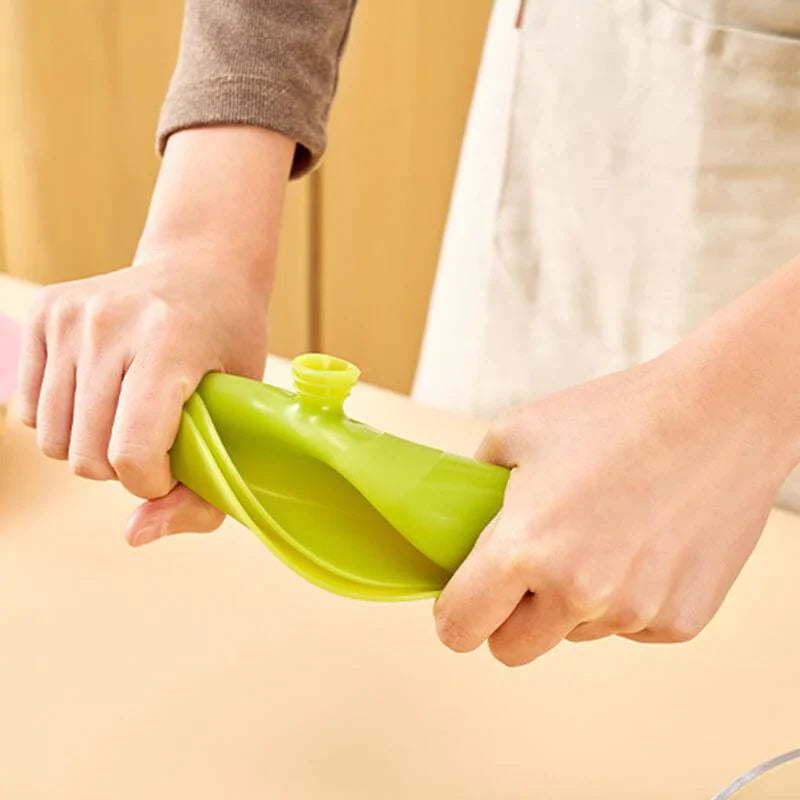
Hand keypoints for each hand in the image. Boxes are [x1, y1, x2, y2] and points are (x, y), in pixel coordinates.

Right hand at [17, 125, 292, 545]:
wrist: (202, 265)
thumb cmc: (230, 342)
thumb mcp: (241, 409)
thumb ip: (203, 489)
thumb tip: (133, 537)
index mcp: (170, 343)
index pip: (133, 452)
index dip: (152, 483)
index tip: (173, 469)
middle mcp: (110, 324)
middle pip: (89, 456)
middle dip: (125, 469)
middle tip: (158, 439)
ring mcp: (71, 316)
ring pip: (55, 441)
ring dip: (93, 449)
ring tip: (130, 418)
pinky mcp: (44, 314)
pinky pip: (29, 411)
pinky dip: (66, 424)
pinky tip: (101, 398)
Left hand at [434, 346, 794, 665]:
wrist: (717, 413)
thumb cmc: (615, 416)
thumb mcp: (516, 431)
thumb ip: (475, 485)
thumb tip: (459, 517)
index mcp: (525, 549)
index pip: (461, 627)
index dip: (454, 615)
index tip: (464, 601)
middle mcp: (577, 593)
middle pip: (512, 649)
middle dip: (508, 615)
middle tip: (527, 568)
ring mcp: (633, 612)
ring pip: (573, 634)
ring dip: (572, 601)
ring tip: (600, 533)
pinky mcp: (680, 621)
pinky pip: (628, 628)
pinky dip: (626, 598)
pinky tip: (643, 543)